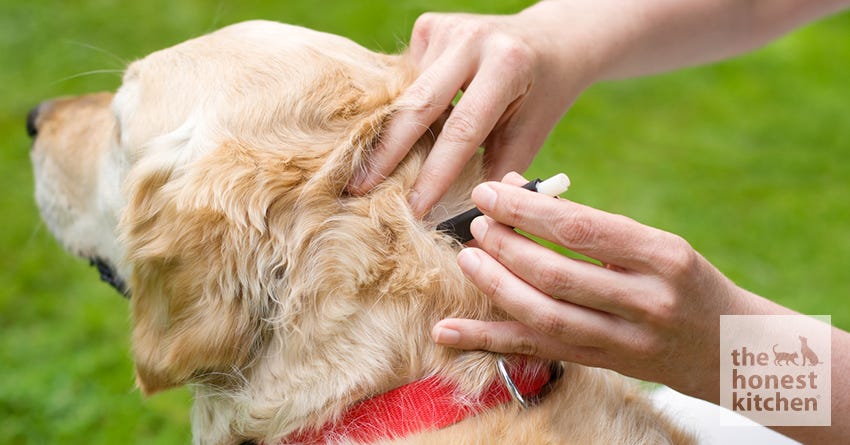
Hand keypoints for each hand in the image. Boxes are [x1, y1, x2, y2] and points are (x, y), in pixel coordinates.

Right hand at [348, 7, 595, 215]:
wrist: (549, 41)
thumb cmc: (541, 96)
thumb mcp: (530, 134)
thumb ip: (496, 172)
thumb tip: (461, 220)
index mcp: (506, 65)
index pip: (462, 129)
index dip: (435, 173)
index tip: (413, 208)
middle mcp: (472, 40)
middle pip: (418, 105)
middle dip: (387, 153)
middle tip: (358, 190)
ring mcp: (447, 28)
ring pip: (407, 93)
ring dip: (392, 133)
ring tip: (368, 171)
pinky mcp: (429, 26)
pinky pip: (406, 79)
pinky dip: (404, 108)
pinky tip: (403, 128)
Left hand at [432, 172, 760, 402]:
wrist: (732, 348)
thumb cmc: (685, 282)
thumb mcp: (657, 245)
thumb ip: (594, 227)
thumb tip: (520, 195)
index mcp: (663, 256)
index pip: (583, 229)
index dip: (528, 210)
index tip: (489, 192)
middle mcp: (647, 301)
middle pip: (559, 274)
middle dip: (507, 248)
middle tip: (477, 225)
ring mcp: (627, 341)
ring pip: (546, 316)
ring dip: (497, 288)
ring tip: (468, 260)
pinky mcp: (606, 365)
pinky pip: (539, 351)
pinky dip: (489, 340)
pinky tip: (448, 331)